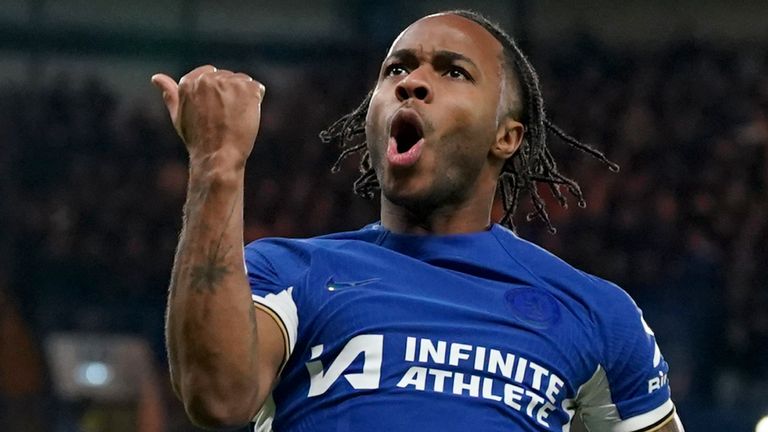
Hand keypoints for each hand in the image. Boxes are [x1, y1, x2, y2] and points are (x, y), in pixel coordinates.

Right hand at [151, 65, 265, 165]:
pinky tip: (247, 115)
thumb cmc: (198, 140)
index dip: (215, 92)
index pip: (208, 72)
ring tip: (235, 117)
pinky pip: (257, 87)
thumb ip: (170, 94)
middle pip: (226, 76)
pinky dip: (256, 100)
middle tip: (226, 117)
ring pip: (242, 81)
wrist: (218, 156)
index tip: (216, 108)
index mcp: (189, 82)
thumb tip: (156, 77)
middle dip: (229, 92)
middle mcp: (207, 78)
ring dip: (243, 95)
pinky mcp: (247, 89)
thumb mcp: (178, 116)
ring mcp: (228, 82)